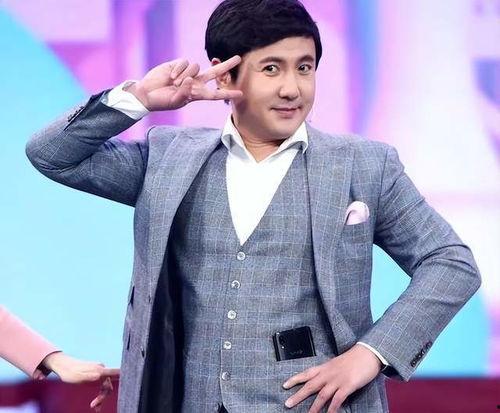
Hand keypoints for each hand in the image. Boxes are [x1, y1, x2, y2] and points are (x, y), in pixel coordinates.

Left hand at [41, 352, 118, 411]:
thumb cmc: (69, 372)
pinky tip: (95, 401)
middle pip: (108, 384)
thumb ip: (89, 376)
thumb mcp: (78, 377)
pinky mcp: (94, 375)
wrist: (62, 366)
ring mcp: (98, 372)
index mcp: (99, 369)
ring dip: (101, 397)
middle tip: (95, 407)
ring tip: (94, 407)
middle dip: (103, 396)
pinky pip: (100, 385)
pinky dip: (99, 394)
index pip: (115, 372)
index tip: (130, 379)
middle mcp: (101, 369)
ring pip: (104, 386)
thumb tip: (100, 375)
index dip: (123, 375)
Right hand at [125, 56, 242, 110]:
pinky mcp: (178, 64)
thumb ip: (185, 93)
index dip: (227, 93)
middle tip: (238, 58)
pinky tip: (171, 77)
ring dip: (185, 75)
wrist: (147, 93)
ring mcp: (187, 73)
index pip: (216, 94)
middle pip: (214, 72)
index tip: (240, 94)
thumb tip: (190, 80)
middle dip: (226, 65)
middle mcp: (195, 82)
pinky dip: (178, 70)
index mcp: (197, 94)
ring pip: (196, 67)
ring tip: (174, 83)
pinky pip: (185, 62)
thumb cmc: (162, 101)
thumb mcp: (176, 102)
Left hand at [282, 344, 382, 412]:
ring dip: (314, 407)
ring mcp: (337, 380)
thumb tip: (322, 380)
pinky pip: (337, 399)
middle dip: (298, 395)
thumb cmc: (353, 359)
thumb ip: (328, 371)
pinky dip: (332, 408)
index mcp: (325, 367)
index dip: (295, 379)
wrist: (367, 353)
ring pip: (322, 395)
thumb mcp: (336, 363)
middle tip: (288, 403)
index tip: (284, 385)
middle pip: (310, 386)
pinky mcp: (348, 385)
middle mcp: (328, 374)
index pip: (306, 373)